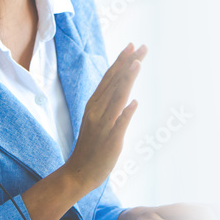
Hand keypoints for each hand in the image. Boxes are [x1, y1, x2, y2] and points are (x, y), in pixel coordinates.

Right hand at [61, 43, 147, 192]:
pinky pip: (119, 124)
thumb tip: (131, 99)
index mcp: (94, 105)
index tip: (132, 46)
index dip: (121, 61)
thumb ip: (111, 107)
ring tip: (137, 64)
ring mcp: (103, 125)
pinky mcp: (110, 140)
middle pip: (115, 83)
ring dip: (127, 80)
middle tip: (142, 47)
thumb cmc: (91, 146)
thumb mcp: (98, 121)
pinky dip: (126, 113)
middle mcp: (97, 111)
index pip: (110, 78)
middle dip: (128, 63)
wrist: (78, 172)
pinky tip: (134, 103)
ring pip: (117, 98)